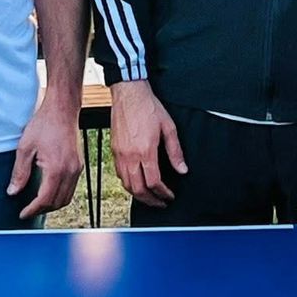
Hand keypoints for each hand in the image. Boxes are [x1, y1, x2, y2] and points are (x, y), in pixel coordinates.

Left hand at [9, 91, 82, 217]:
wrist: (62, 109)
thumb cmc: (43, 124)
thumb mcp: (25, 148)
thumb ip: (19, 173)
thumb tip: (13, 192)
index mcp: (56, 169)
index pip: (45, 199)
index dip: (33, 210)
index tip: (22, 214)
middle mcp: (70, 171)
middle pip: (58, 202)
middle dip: (42, 210)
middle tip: (27, 210)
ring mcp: (77, 168)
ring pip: (67, 197)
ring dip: (52, 204)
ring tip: (37, 204)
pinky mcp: (79, 164)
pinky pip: (71, 187)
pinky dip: (60, 195)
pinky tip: (48, 191)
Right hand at [110, 81, 185, 207]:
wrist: (129, 94)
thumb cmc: (148, 107)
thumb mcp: (169, 128)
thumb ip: (175, 151)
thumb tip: (182, 169)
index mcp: (145, 151)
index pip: (154, 182)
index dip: (163, 193)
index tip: (170, 196)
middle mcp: (130, 156)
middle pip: (138, 189)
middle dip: (151, 200)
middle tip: (160, 203)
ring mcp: (120, 154)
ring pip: (126, 184)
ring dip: (138, 194)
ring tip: (150, 197)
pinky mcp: (114, 150)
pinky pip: (119, 174)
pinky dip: (128, 183)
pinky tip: (136, 183)